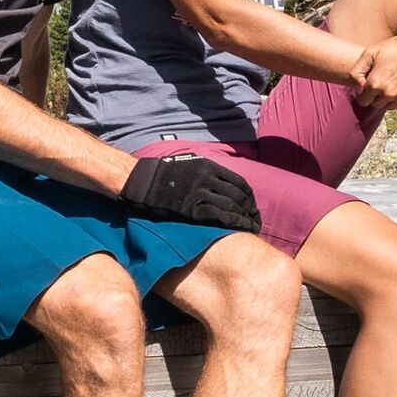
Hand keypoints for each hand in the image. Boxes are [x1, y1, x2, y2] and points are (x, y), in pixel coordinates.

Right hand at [121, 153, 261, 231]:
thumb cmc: (161, 176)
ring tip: (252, 228)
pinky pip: (220, 216)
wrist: (139, 181)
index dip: (249, 198)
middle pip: (239, 196)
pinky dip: (234, 223)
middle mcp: (208, 178)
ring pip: (233, 206)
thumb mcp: (187, 166)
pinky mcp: (192, 208)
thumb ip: (204, 173)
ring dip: (246, 219)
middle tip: (256, 221)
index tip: (252, 208)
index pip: (239, 183)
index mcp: (208, 167)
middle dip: (251, 210)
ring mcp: (200, 193)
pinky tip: (241, 230)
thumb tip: (218, 184)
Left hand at [349, 35, 396, 112]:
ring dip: (388, 99)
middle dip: (376, 96)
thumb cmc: (394, 47)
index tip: (370, 84)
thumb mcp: (370, 53)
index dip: (364, 93)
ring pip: (388, 107)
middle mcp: (388, 93)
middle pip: (375, 105)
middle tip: (383, 82)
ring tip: (393, 82)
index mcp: (375, 84)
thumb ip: (356, 72)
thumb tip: (357, 89)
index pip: (363, 100)